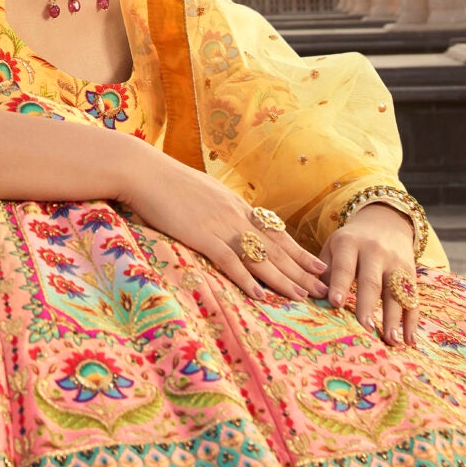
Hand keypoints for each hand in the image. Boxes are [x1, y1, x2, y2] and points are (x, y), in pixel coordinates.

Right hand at [119, 152, 328, 302]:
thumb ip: (217, 207)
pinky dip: (247, 279)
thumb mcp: (201, 192)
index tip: (317, 265)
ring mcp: (220, 225)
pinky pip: (230, 261)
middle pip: (275, 247)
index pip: (275, 232)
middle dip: (301, 270)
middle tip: (323, 287)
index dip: (298, 252)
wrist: (143, 170)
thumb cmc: (165, 181)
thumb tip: (225, 219)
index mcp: (236, 205)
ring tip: (302, 296)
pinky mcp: (202, 235)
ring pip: (260, 257)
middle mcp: (235, 215)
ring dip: (283, 279)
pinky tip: (261, 295)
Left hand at [322, 207, 419, 346]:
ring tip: (390, 340)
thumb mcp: (333, 247)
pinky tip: (410, 339)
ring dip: (394, 318)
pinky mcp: (411, 272)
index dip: (340, 284)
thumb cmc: (350, 243)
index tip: (335, 303)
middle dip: (367, 305)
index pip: (344, 266)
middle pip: (371, 281)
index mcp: (349, 244)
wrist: (383, 221)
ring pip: (396, 292)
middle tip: (364, 328)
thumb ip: (324, 272)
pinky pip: (413, 298)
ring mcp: (395, 262)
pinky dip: (412, 320)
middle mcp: (375, 252)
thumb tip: (313, 301)